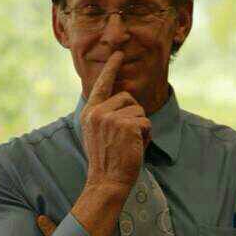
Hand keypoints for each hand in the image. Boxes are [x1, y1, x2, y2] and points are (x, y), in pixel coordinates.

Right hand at [81, 51, 150, 190]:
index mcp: (89, 112)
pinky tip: (135, 148)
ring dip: (141, 128)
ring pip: (139, 111)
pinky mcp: (126, 126)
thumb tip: (123, 97)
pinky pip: (146, 123)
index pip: (101, 85)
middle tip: (125, 137)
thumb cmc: (106, 160)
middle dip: (134, 115)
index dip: (111, 68)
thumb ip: (105, 114)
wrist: (106, 181)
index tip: (119, 54)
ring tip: (129, 144)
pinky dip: (146, 137)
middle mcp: (97, 112)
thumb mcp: (97, 133)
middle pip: (127, 98)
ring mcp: (111, 118)